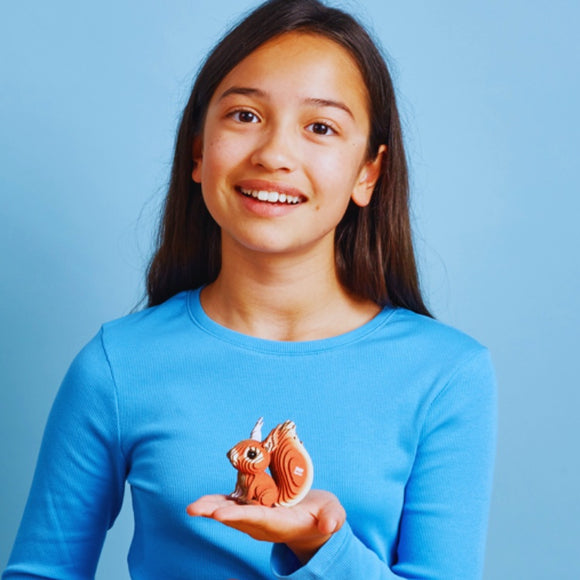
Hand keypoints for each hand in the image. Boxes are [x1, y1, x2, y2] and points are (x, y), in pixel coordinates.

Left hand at [187, 489, 345, 562]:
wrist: (314, 521)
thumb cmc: (323, 515)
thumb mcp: (332, 514)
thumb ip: (332, 518)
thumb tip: (329, 526)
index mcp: (281, 523)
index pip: (258, 519)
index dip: (240, 516)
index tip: (220, 515)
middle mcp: (264, 523)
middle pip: (237, 518)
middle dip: (216, 513)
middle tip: (196, 510)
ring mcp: (257, 517)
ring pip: (231, 512)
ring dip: (211, 508)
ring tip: (193, 507)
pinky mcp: (254, 508)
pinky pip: (233, 504)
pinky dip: (218, 501)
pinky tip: (203, 500)